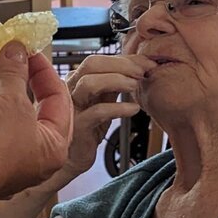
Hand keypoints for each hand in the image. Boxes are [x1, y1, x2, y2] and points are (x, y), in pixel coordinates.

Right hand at [0, 44, 72, 202]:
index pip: (60, 99)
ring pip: (20, 118)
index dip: (44, 71)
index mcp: (55, 147)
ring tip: (2, 72)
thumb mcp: (8, 103)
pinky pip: (1, 127)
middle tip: (18, 59)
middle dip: (30, 81)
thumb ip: (15, 73)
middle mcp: (38, 158)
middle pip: (43, 109)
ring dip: (12, 93)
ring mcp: (14, 161)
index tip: (30, 52)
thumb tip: (17, 52)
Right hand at [62, 52, 154, 177]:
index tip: (148, 63)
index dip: (125, 59)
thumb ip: (114, 83)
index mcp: (76, 79)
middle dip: (122, 65)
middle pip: (92, 64)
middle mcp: (69, 89)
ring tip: (135, 87)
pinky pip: (98, 112)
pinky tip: (133, 109)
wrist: (73, 159)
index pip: (99, 59)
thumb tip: (140, 65)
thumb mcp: (103, 100)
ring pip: (90, 83)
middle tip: (143, 73)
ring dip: (117, 80)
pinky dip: (119, 107)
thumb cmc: (89, 128)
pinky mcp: (77, 126)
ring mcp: (71, 107)